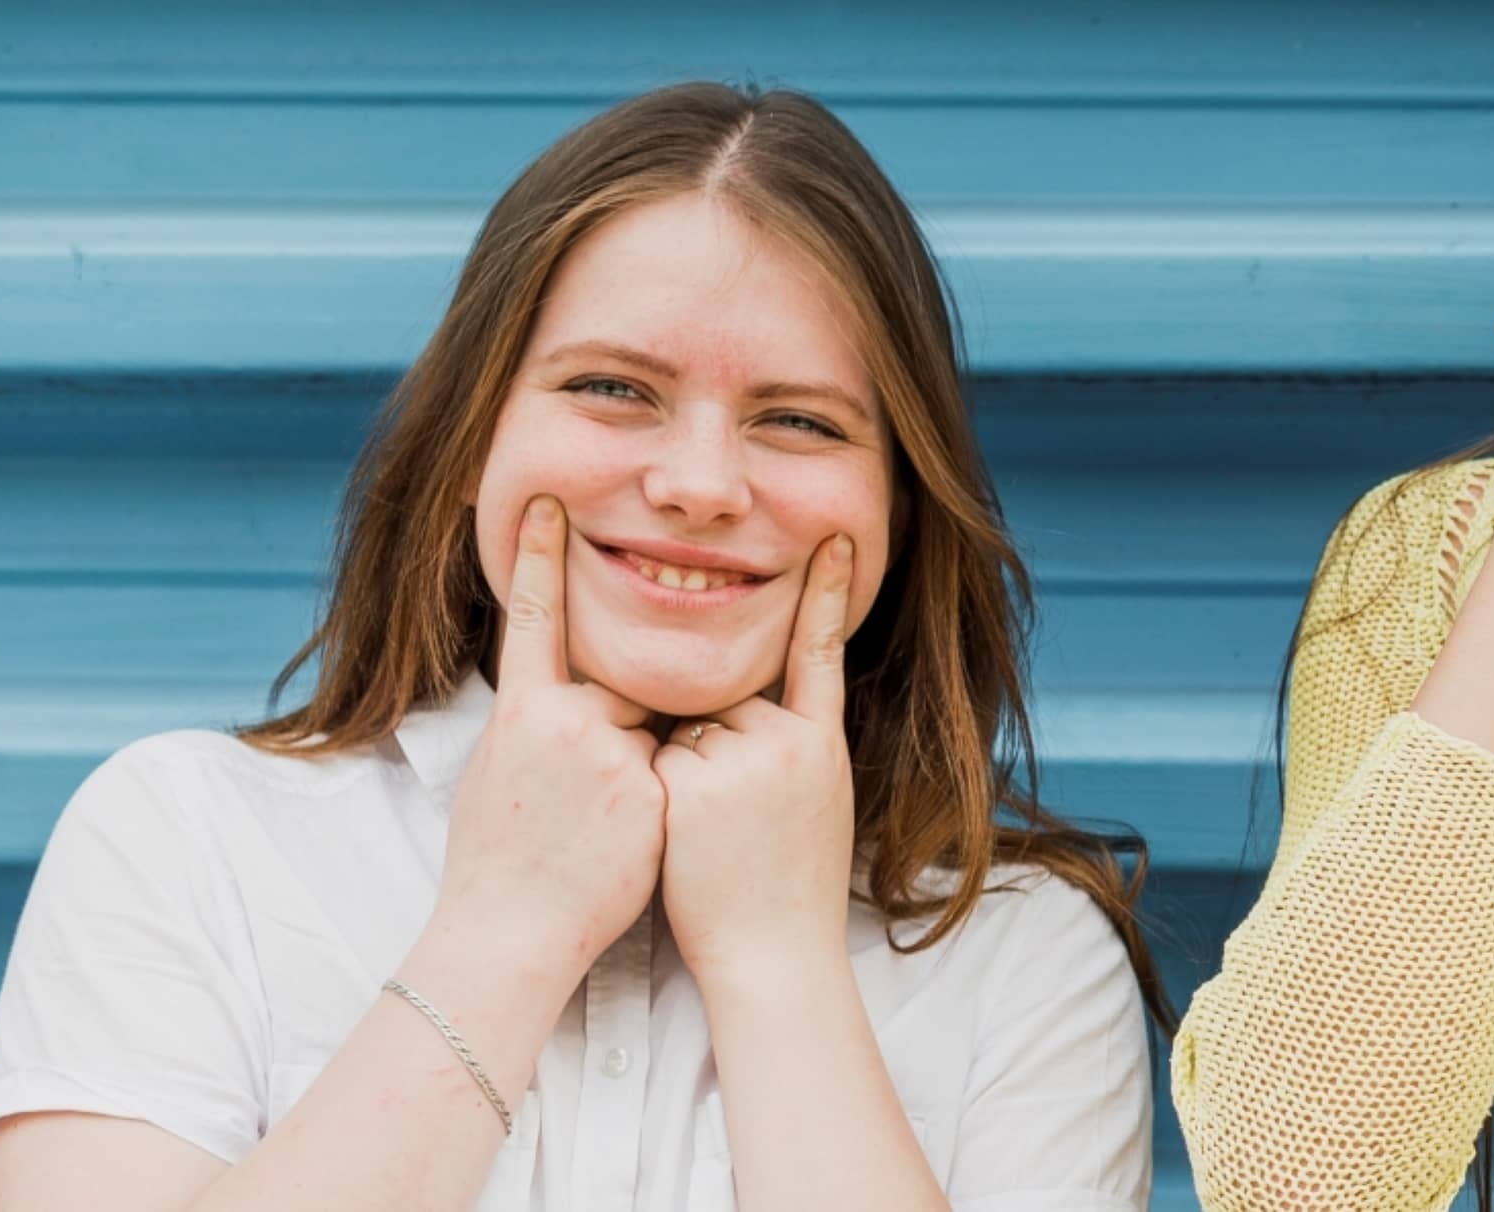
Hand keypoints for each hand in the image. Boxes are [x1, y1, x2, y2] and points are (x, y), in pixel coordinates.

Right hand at [433, 495, 667, 987]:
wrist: (512, 931)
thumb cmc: (498, 857)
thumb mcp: (496, 771)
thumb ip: (534, 721)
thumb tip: (552, 691)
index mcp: (521, 712)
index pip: (532, 618)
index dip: (537, 557)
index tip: (548, 502)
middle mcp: (566, 723)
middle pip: (623, 689)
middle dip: (619, 729)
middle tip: (581, 796)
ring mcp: (613, 757)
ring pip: (654, 732)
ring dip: (642, 768)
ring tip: (597, 828)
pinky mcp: (654, 793)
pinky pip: (677, 772)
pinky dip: (662, 800)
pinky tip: (624, 843)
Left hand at [656, 536, 861, 981]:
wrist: (775, 956)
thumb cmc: (789, 888)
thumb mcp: (816, 803)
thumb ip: (788, 747)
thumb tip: (742, 709)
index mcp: (824, 744)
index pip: (823, 652)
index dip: (829, 593)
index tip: (839, 538)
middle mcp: (787, 742)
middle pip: (725, 700)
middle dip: (709, 743)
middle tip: (735, 820)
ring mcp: (740, 762)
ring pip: (683, 729)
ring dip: (679, 772)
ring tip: (712, 840)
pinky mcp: (691, 786)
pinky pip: (654, 761)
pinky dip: (655, 795)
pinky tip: (687, 841)